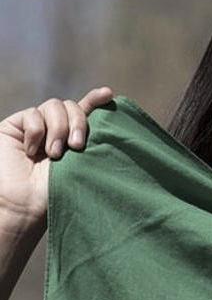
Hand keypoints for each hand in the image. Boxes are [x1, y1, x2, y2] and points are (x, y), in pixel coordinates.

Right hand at [0, 88, 113, 233]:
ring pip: (54, 106)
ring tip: (54, 154)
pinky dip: (36, 131)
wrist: (24, 205)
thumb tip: (109, 118)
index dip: (96, 99)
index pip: (86, 111)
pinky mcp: (14, 127)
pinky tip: (32, 151)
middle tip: (77, 147)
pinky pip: (32, 114)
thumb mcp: (81, 165)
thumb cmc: (56, 193)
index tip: (108, 94)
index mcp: (73, 138)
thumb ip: (93, 142)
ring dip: (58, 129)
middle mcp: (55, 130)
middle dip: (78, 122)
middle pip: (71, 106)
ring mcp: (35, 128)